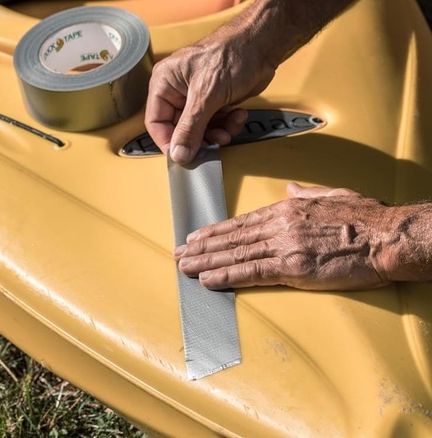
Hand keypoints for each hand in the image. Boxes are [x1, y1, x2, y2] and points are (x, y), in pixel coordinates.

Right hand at [144, 26, 275, 162]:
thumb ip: (190, 128)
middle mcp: (177, 90)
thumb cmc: (232, 53)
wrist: (263, 44)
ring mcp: (196, 96)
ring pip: (199, 129)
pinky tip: (238, 115)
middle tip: (214, 143)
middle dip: (200, 137)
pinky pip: (215, 123)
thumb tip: (178, 154)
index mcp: (164, 83)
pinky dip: (228, 124)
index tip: (183, 156)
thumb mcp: (206, 96)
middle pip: (179, 129)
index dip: (169, 142)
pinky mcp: (214, 100)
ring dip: (217, 133)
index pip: (156, 122)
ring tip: (229, 128)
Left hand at [173, 183, 393, 290]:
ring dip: (206, 262)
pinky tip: (209, 279)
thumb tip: (290, 189)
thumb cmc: (368, 218)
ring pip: (235, 254)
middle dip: (202, 247)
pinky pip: (252, 272)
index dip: (216, 231)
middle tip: (179, 253)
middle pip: (232, 238)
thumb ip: (306, 194)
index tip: (197, 237)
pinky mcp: (293, 268)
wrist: (389, 237)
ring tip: (185, 267)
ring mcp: (285, 246)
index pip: (243, 222)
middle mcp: (280, 225)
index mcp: (288, 208)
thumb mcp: (333, 194)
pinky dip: (227, 276)